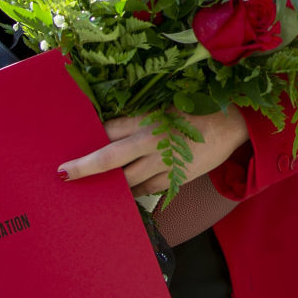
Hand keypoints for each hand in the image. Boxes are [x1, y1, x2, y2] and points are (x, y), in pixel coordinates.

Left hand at [58, 105, 250, 196]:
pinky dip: (135, 189)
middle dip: (84, 167)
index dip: (90, 136)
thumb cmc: (197, 111)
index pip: (109, 128)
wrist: (233, 124)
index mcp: (149, 119)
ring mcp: (163, 162)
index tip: (71, 145)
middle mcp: (152, 141)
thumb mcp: (166, 108)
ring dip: (111, 184)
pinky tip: (129, 189)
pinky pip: (147, 188)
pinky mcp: (175, 177)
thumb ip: (140, 121)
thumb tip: (110, 132)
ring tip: (98, 187)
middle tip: (64, 174)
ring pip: (127, 180)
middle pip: (110, 158)